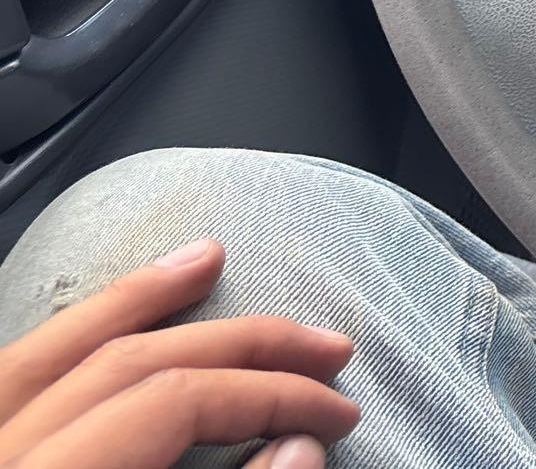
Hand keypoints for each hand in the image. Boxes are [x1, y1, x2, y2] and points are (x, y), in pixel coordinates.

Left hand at [0, 238, 357, 467]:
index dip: (271, 397)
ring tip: (207, 258)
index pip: (175, 402)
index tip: (332, 413)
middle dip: (240, 350)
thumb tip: (300, 449)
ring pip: (48, 349)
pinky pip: (8, 374)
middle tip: (320, 349)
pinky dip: (68, 332)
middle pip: (128, 366)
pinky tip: (109, 313)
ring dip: (138, 298)